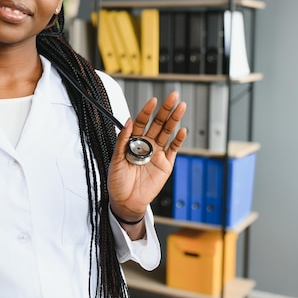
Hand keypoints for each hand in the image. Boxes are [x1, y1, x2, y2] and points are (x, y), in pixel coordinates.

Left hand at [108, 91, 186, 223]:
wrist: (126, 202)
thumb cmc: (117, 182)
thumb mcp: (115, 159)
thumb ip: (122, 140)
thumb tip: (128, 121)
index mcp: (133, 141)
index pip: (142, 122)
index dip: (147, 111)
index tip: (153, 100)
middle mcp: (147, 144)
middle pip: (158, 123)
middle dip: (166, 109)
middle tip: (173, 96)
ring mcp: (157, 153)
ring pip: (168, 132)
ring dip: (174, 120)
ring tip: (181, 107)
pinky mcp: (166, 164)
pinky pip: (174, 149)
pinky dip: (178, 140)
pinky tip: (182, 130)